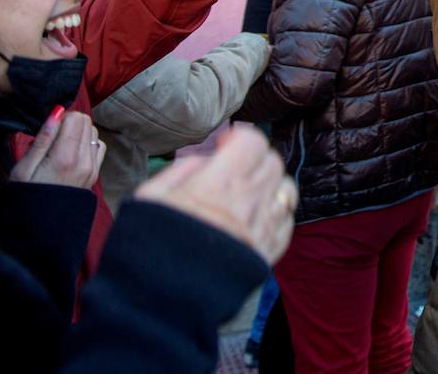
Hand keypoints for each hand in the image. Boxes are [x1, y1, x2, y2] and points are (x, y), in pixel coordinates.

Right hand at [10, 108, 104, 188]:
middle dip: (70, 123)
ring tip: (60, 146)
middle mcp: (84, 161)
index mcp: (65, 158)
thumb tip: (57, 113)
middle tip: (53, 136)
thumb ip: (42, 139)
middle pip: (87, 122)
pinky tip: (72, 153)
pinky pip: (99, 147)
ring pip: (94, 133)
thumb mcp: (24, 169)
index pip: (76, 118)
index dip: (61, 117)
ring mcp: (92, 169)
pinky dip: (88, 144)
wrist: (40, 227)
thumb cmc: (26, 196)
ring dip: (79, 133)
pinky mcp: (95, 174)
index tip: (49, 127)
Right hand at [135, 125, 295, 264]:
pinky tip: (258, 218)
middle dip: (255, 158)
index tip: (224, 145)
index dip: (240, 136)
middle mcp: (250, 201)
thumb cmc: (150, 246)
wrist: (162, 301)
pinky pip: (287, 223)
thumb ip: (181, 170)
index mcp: (221, 182)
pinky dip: (277, 214)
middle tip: (235, 168)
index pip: (253, 141)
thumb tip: (203, 160)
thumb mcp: (151, 196)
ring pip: (286, 189)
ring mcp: (263, 228)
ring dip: (271, 184)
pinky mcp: (268, 254)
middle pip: (273, 162)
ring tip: (249, 193)